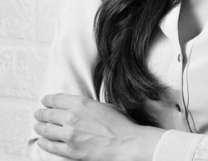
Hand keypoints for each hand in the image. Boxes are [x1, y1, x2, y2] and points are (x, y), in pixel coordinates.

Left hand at [33, 93, 164, 160]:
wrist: (126, 142)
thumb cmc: (120, 123)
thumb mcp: (104, 106)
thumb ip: (88, 106)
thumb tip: (80, 108)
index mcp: (81, 103)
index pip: (57, 99)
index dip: (48, 100)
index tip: (44, 101)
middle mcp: (72, 117)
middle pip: (49, 114)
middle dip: (41, 113)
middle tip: (38, 113)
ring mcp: (69, 135)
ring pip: (47, 130)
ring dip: (40, 127)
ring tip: (37, 126)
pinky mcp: (70, 151)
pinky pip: (51, 146)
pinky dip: (44, 143)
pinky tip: (41, 141)